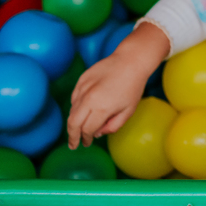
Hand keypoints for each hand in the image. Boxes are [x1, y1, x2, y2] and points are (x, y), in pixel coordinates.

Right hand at [67, 23, 169, 149]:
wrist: (130, 61)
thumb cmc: (133, 87)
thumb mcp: (128, 111)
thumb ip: (112, 126)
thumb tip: (97, 134)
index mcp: (102, 108)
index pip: (87, 130)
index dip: (86, 139)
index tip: (86, 144)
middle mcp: (89, 99)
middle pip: (73, 123)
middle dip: (72, 136)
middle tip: (73, 144)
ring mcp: (83, 88)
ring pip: (72, 110)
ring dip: (73, 122)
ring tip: (78, 129)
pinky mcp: (81, 80)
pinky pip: (74, 98)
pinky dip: (75, 108)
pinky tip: (81, 112)